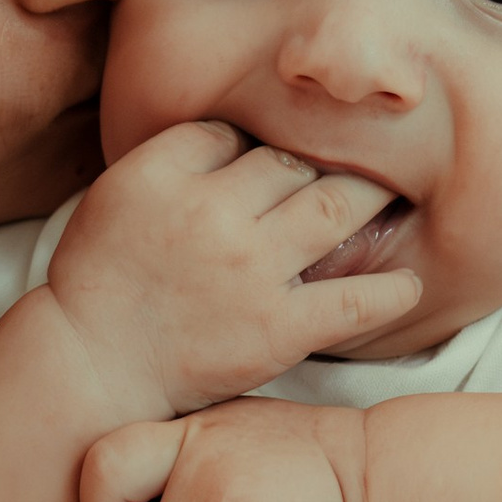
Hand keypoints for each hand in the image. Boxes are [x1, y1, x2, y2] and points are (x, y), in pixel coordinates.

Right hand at [45, 120, 419, 421]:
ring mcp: (252, 271)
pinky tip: (410, 285)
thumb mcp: (118, 192)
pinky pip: (352, 301)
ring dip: (369, 199)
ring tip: (392, 200)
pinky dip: (390, 291)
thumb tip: (240, 135)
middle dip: (325, 160)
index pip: (236, 134)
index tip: (267, 169)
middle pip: (294, 162)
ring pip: (334, 207)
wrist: (92, 366)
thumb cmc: (100, 279)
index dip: (255, 148)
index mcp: (166, 174)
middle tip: (356, 163)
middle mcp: (214, 213)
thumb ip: (175, 156)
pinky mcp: (277, 330)